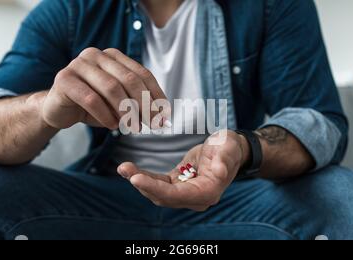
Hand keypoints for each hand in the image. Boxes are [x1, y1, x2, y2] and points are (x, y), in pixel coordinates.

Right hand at [41, 48, 166, 129]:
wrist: (58, 109)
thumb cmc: (92, 105)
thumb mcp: (118, 103)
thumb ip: (137, 103)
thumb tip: (163, 116)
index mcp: (113, 56)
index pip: (142, 74)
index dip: (156, 95)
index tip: (164, 116)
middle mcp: (96, 55)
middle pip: (129, 79)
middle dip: (145, 104)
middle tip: (153, 125)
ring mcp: (78, 64)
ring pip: (111, 88)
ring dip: (126, 111)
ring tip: (133, 127)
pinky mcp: (64, 79)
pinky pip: (91, 99)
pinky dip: (105, 115)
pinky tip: (112, 126)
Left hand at [117, 130, 249, 210]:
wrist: (229, 148)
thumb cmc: (229, 147)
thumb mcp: (228, 148)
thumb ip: (224, 160)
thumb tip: (219, 172)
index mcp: (208, 192)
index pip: (178, 195)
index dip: (156, 189)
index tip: (137, 178)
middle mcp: (195, 198)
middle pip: (164, 197)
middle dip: (143, 184)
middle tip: (124, 169)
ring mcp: (186, 193)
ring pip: (158, 192)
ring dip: (139, 180)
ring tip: (123, 167)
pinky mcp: (178, 185)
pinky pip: (158, 184)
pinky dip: (144, 176)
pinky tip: (130, 168)